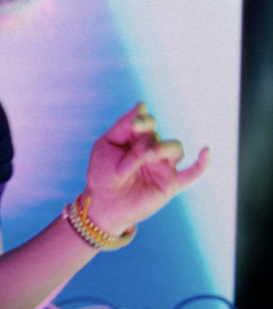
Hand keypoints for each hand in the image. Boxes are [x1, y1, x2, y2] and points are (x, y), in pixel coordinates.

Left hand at [83, 103, 208, 234]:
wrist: (104, 204)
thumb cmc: (102, 174)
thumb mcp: (107, 146)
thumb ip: (124, 126)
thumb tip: (143, 104)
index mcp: (136, 139)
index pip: (147, 122)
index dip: (144, 121)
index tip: (135, 126)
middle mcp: (152, 150)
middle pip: (156, 136)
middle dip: (141, 145)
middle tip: (128, 162)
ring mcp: (163, 166)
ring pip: (176, 148)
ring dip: (162, 149)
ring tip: (147, 157)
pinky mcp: (171, 183)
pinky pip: (193, 172)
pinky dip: (203, 163)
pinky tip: (206, 151)